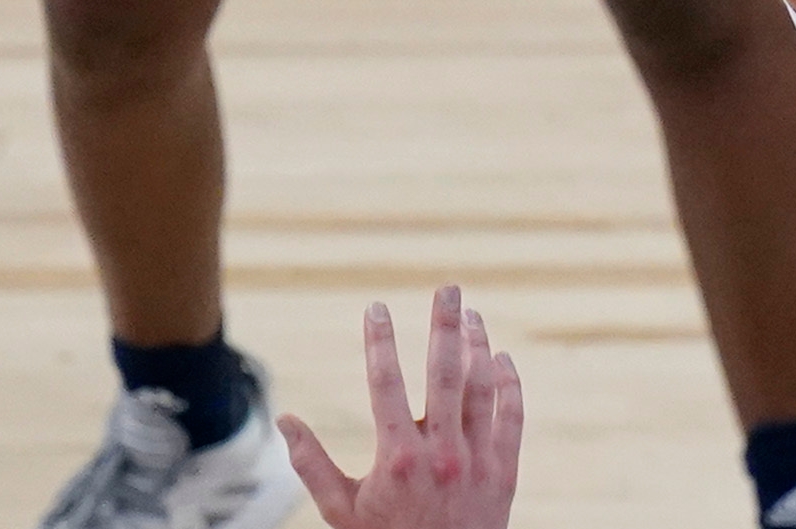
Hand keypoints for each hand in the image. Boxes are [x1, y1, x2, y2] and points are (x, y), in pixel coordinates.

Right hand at [275, 285, 522, 528]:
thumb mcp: (342, 509)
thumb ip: (312, 464)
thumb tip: (284, 421)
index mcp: (399, 458)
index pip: (385, 384)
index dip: (379, 342)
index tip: (376, 307)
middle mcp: (442, 453)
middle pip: (445, 373)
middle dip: (445, 326)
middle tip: (448, 289)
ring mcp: (478, 459)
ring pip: (483, 388)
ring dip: (478, 346)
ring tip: (472, 316)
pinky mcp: (506, 468)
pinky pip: (512, 416)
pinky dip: (509, 384)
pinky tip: (501, 358)